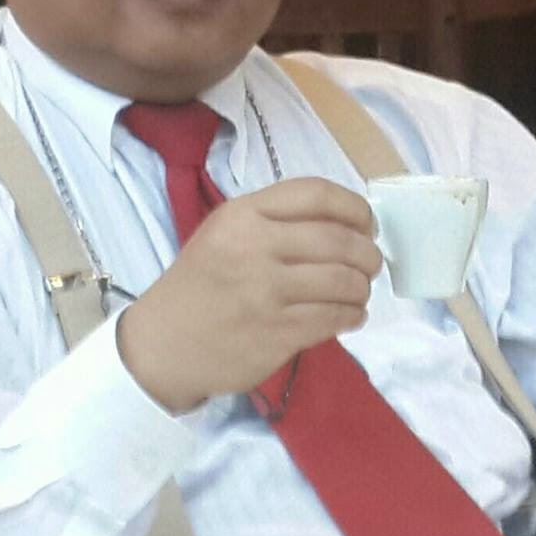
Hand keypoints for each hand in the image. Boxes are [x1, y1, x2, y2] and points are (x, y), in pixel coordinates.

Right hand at [117, 177, 381, 411]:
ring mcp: (266, 293)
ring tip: (359, 291)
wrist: (164, 342)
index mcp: (242, 215)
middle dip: (367, 252)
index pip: (316, 194)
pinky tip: (350, 315)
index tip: (366, 223)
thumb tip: (346, 223)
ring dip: (363, 287)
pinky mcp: (276, 333)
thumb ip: (275, 220)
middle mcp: (254, 247)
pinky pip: (334, 318)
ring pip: (343, 281)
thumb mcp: (224, 232)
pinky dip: (353, 315)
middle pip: (339, 239)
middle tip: (371, 263)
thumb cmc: (200, 282)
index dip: (354, 206)